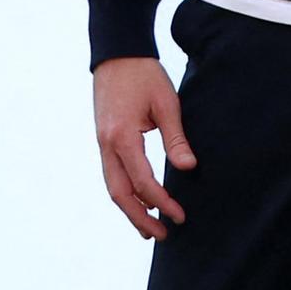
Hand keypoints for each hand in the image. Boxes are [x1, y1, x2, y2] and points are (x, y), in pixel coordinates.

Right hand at [94, 56, 194, 239]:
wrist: (116, 53)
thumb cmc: (144, 75)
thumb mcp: (167, 103)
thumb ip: (176, 138)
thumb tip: (188, 168)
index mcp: (122, 136)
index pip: (142, 181)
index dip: (162, 202)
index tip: (180, 215)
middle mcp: (107, 145)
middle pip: (120, 194)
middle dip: (140, 218)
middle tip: (163, 236)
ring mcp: (102, 144)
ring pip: (112, 187)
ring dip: (130, 210)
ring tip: (149, 230)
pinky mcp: (104, 141)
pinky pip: (112, 175)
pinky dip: (125, 193)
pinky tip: (139, 202)